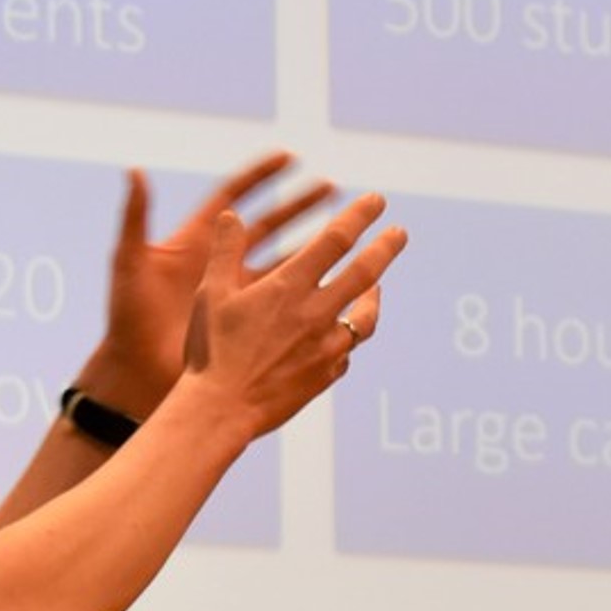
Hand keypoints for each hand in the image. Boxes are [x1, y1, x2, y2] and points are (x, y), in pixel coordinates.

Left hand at [83, 151, 333, 415]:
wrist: (134, 373)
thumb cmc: (127, 318)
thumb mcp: (130, 264)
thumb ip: (134, 217)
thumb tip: (134, 171)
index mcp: (195, 241)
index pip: (233, 197)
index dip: (260, 176)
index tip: (291, 157)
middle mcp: (220, 262)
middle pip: (269, 224)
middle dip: (300, 205)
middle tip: (334, 189)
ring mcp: (237, 293)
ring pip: (284, 262)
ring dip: (314, 247)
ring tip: (349, 232)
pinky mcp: (248, 324)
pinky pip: (285, 304)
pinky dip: (308, 293)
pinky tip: (335, 284)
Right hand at [181, 193, 405, 440]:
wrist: (222, 410)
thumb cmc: (211, 351)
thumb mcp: (210, 293)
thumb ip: (225, 251)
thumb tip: (230, 215)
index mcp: (289, 287)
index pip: (336, 240)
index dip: (359, 216)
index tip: (376, 201)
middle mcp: (315, 313)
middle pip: (365, 273)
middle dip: (386, 248)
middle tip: (400, 233)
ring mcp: (326, 347)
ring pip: (365, 316)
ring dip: (374, 297)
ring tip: (378, 288)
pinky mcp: (325, 375)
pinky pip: (347, 352)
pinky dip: (348, 337)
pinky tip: (343, 335)